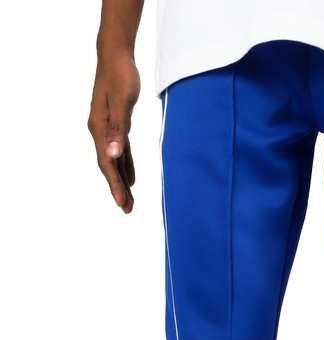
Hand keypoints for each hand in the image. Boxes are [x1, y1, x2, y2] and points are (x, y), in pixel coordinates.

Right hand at [88, 50, 139, 213]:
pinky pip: (120, 151)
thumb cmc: (121, 76)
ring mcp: (106, 128)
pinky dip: (125, 165)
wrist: (115, 55)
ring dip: (121, 181)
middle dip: (118, 189)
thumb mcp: (123, 102)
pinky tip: (132, 178)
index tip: (123, 204)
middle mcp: (100, 131)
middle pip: (108, 166)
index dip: (115, 185)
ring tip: (130, 201)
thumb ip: (119, 129)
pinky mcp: (115, 124)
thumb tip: (112, 154)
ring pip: (114, 161)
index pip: (107, 164)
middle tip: (128, 210)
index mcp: (100, 129)